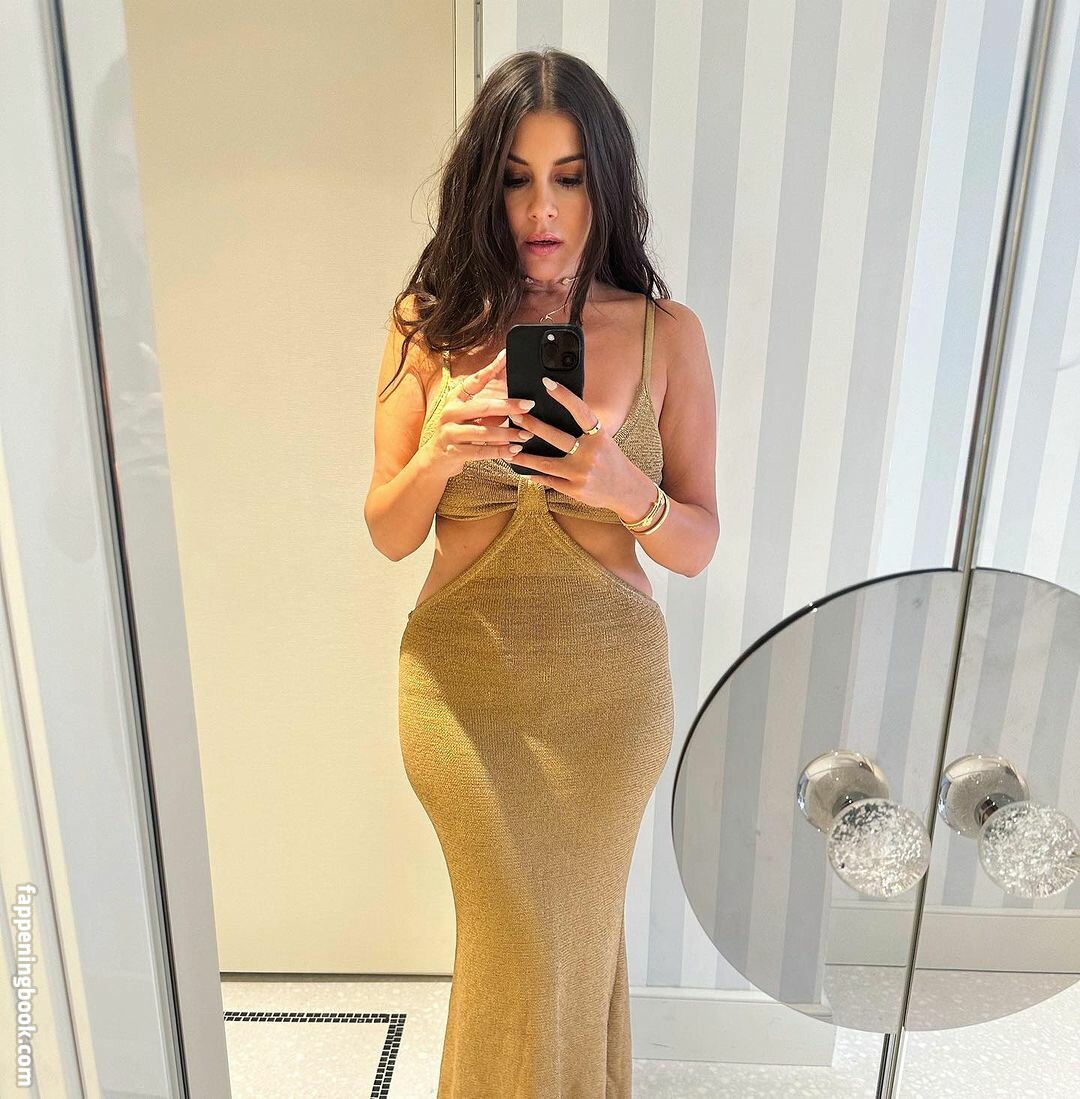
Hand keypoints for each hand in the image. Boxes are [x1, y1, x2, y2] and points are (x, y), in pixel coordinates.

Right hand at [428, 348, 536, 471]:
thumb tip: (512, 391)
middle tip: (528, 405)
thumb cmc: (457, 434)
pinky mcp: (453, 451)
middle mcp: (450, 412)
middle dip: (508, 406)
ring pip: (483, 431)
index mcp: (455, 399)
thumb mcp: (469, 416)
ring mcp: (450, 432)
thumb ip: (488, 405)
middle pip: (483, 407)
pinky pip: (480, 451)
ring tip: (526, 434)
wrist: (435, 460)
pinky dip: (499, 452)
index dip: (491, 368)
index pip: (475, 380)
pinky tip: (514, 450)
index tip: (506, 356)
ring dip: (508, 433)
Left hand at [507, 375, 638, 511]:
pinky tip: (523, 470)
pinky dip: (535, 475)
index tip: (547, 383)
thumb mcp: (603, 440)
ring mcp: (582, 474)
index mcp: (599, 436)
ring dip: (524, 457)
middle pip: (555, 437)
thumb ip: (584, 430)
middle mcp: (591, 454)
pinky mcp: (576, 490)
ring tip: (508, 450)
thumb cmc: (611, 460)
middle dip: (532, 426)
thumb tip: (556, 412)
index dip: (564, 396)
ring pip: (545, 463)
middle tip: (514, 416)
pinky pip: (549, 481)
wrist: (627, 490)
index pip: (580, 411)